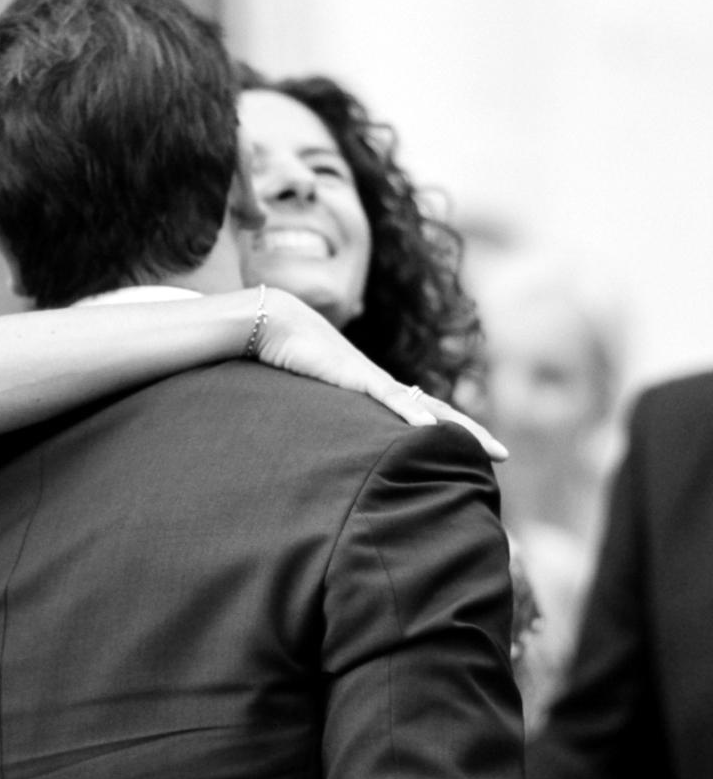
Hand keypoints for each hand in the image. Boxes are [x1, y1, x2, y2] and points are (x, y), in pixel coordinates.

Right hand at [255, 287, 508, 461]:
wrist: (275, 323)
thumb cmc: (286, 357)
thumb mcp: (309, 398)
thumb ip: (320, 419)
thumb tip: (311, 448)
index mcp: (373, 390)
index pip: (420, 412)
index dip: (446, 429)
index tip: (471, 451)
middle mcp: (381, 383)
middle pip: (437, 410)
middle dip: (470, 432)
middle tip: (503, 455)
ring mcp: (371, 379)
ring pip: (425, 406)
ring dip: (460, 428)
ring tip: (488, 449)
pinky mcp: (354, 375)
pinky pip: (389, 397)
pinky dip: (410, 413)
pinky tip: (429, 428)